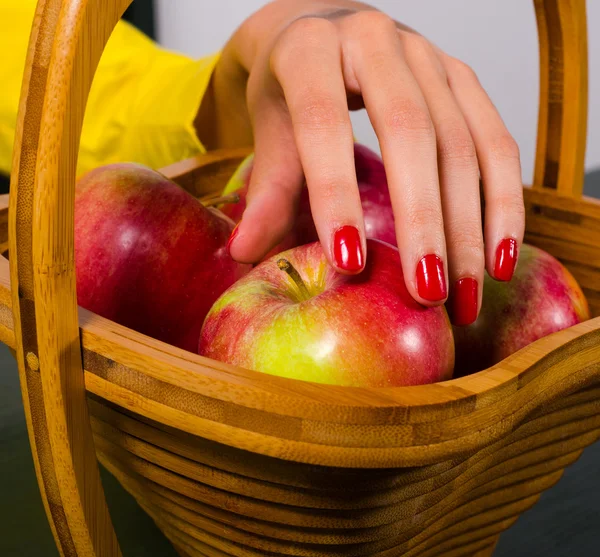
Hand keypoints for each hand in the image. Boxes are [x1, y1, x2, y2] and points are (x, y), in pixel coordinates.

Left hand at [197, 0, 524, 325]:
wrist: (328, 25)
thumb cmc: (293, 83)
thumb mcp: (270, 126)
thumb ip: (267, 187)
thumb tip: (245, 253)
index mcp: (312, 47)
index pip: (323, 121)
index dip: (336, 194)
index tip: (349, 262)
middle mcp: (376, 40)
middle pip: (411, 133)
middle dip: (422, 222)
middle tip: (425, 292)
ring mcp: (429, 56)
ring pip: (463, 144)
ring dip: (469, 228)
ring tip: (464, 295)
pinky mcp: (463, 77)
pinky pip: (496, 143)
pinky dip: (503, 204)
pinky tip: (499, 257)